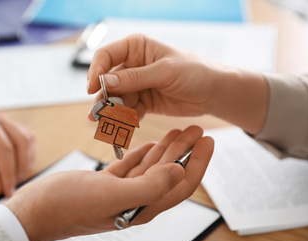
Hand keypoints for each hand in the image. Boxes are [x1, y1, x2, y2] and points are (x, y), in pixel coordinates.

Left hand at [0, 112, 35, 196]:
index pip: (5, 149)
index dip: (9, 173)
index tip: (8, 191)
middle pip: (23, 141)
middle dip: (21, 166)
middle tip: (12, 185)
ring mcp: (6, 120)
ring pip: (28, 139)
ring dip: (26, 160)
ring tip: (15, 177)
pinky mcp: (9, 126)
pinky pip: (27, 138)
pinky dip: (26, 154)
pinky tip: (18, 167)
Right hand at [5, 125, 213, 240]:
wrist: (35, 211)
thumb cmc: (68, 206)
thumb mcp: (110, 195)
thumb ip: (147, 187)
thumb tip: (177, 174)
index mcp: (142, 206)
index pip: (180, 184)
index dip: (198, 163)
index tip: (208, 141)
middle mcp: (135, 200)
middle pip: (169, 173)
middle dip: (185, 151)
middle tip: (196, 129)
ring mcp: (120, 191)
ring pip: (151, 167)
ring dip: (166, 149)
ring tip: (179, 130)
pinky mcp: (106, 183)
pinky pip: (132, 166)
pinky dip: (143, 153)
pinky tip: (150, 143)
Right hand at [87, 34, 268, 134]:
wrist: (214, 93)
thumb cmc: (195, 72)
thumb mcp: (165, 72)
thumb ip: (135, 78)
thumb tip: (105, 81)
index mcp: (136, 48)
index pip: (106, 56)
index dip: (96, 71)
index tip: (93, 88)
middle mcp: (133, 65)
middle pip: (108, 81)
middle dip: (103, 97)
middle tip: (97, 113)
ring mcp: (137, 85)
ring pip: (116, 98)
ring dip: (112, 111)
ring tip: (107, 123)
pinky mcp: (143, 102)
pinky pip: (128, 111)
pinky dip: (126, 119)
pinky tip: (127, 125)